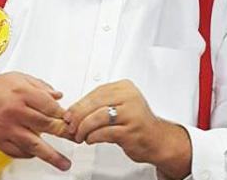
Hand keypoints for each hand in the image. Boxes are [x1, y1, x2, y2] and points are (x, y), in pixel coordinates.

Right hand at [0, 71, 70, 170]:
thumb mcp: (19, 78)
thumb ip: (41, 86)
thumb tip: (58, 96)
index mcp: (22, 93)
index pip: (50, 106)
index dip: (64, 114)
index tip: (72, 119)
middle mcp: (15, 111)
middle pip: (45, 125)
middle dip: (64, 133)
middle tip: (77, 138)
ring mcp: (6, 128)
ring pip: (33, 144)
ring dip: (51, 155)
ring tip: (64, 163)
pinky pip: (18, 152)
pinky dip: (30, 154)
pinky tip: (38, 155)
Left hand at [64, 79, 191, 178]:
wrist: (157, 139)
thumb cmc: (136, 122)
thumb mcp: (120, 106)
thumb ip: (101, 104)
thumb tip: (74, 110)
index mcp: (126, 87)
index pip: (96, 92)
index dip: (79, 104)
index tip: (69, 113)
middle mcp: (130, 97)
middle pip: (94, 104)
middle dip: (78, 116)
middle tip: (70, 125)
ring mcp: (131, 113)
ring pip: (97, 118)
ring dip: (83, 128)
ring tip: (80, 135)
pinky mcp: (130, 130)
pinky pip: (104, 132)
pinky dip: (93, 137)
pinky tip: (90, 139)